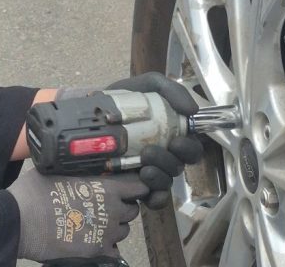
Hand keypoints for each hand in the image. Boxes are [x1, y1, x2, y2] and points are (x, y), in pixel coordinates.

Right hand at [8, 168, 147, 262]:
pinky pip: (113, 251)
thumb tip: (80, 165)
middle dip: (124, 206)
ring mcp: (105, 234)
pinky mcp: (96, 253)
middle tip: (108, 204)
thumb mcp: (58, 170)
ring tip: (98, 222)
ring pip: (123, 231)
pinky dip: (107, 246)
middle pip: (132, 210)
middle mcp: (111, 211)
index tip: (132, 186)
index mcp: (105, 187)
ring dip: (115, 225)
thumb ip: (79, 170)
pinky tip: (93, 240)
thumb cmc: (36, 190)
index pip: (137, 186)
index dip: (137, 186)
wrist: (21, 220)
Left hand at [107, 72, 203, 208]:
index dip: (189, 148)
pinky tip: (143, 187)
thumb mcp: (148, 84)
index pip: (192, 147)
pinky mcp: (135, 185)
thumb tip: (192, 109)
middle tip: (150, 151)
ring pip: (166, 181)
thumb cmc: (124, 99)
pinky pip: (154, 200)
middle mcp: (164, 155)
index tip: (177, 141)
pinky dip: (154, 197)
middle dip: (170, 161)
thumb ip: (171, 90)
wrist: (91, 113)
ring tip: (142, 165)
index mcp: (171, 134)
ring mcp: (150, 171)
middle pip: (180, 166)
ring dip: (159, 175)